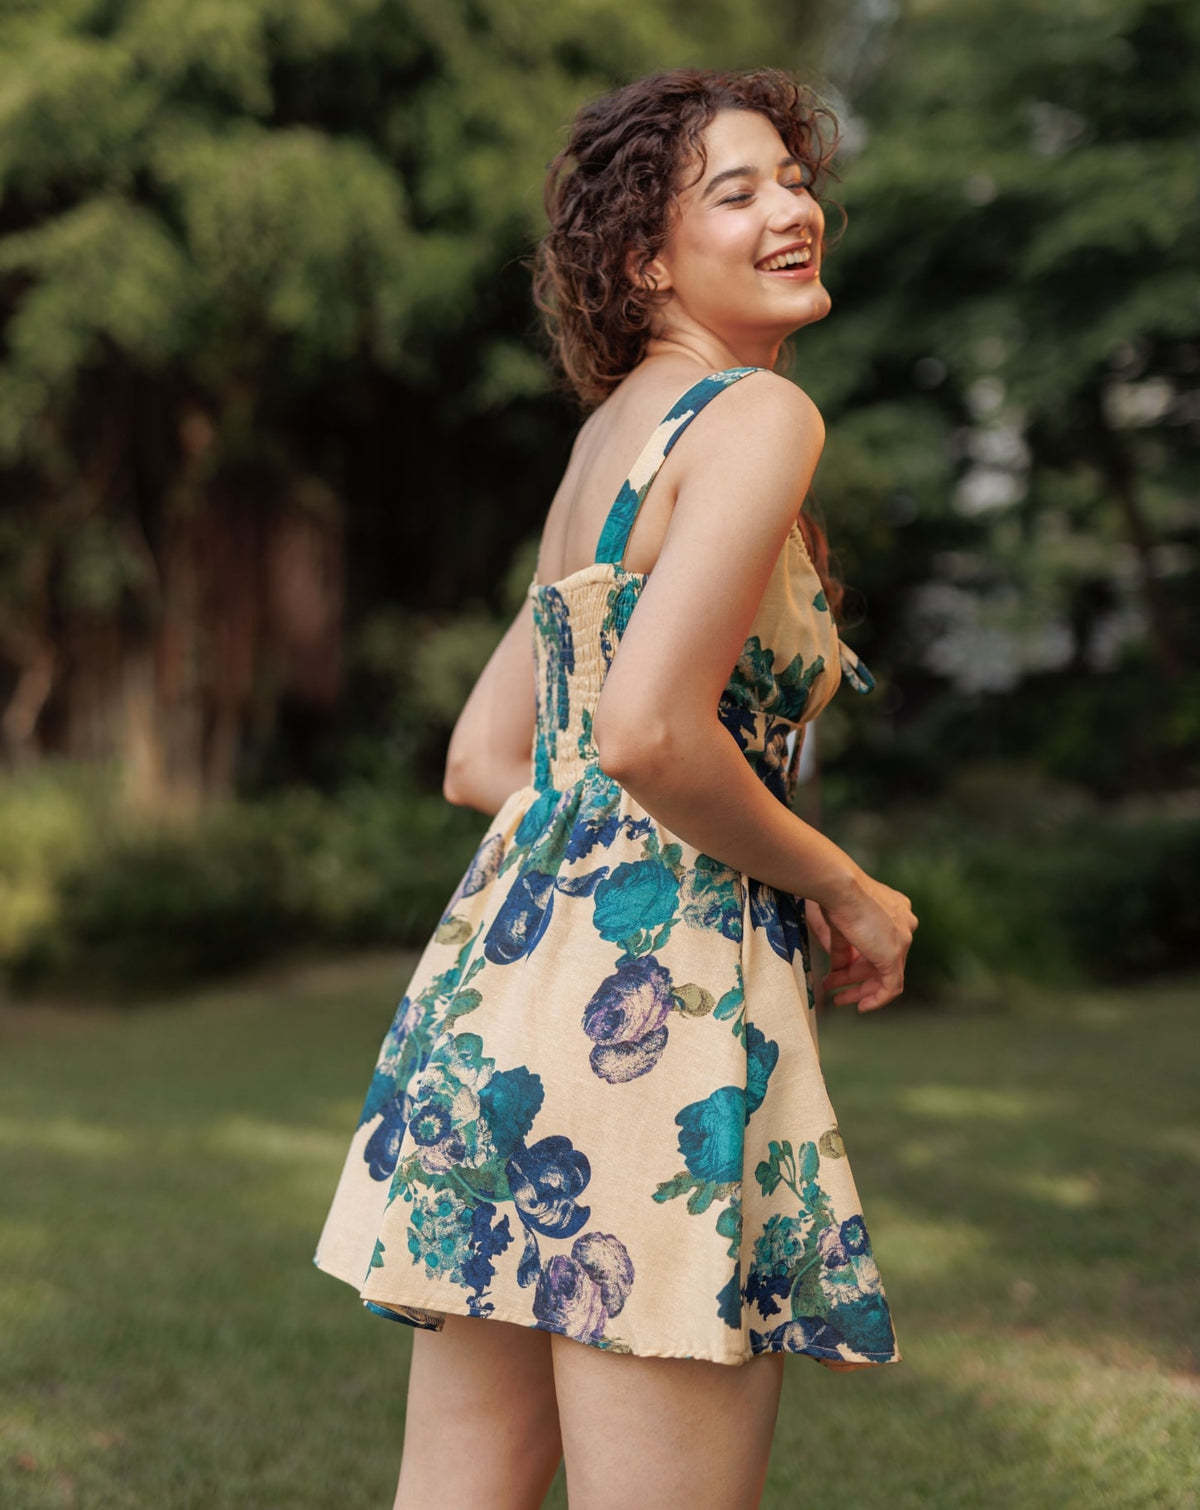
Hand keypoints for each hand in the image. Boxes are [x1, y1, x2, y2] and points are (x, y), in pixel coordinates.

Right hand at [817, 873, 916, 1012]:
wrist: (840, 886)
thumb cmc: (836, 895)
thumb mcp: (840, 924)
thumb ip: (843, 950)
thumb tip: (838, 970)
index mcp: (896, 910)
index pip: (881, 943)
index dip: (860, 960)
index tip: (844, 971)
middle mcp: (905, 923)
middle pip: (883, 960)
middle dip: (857, 977)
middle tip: (837, 989)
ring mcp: (903, 940)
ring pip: (886, 974)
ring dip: (861, 989)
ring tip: (839, 1000)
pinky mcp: (894, 956)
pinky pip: (891, 986)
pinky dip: (877, 999)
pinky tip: (862, 1006)